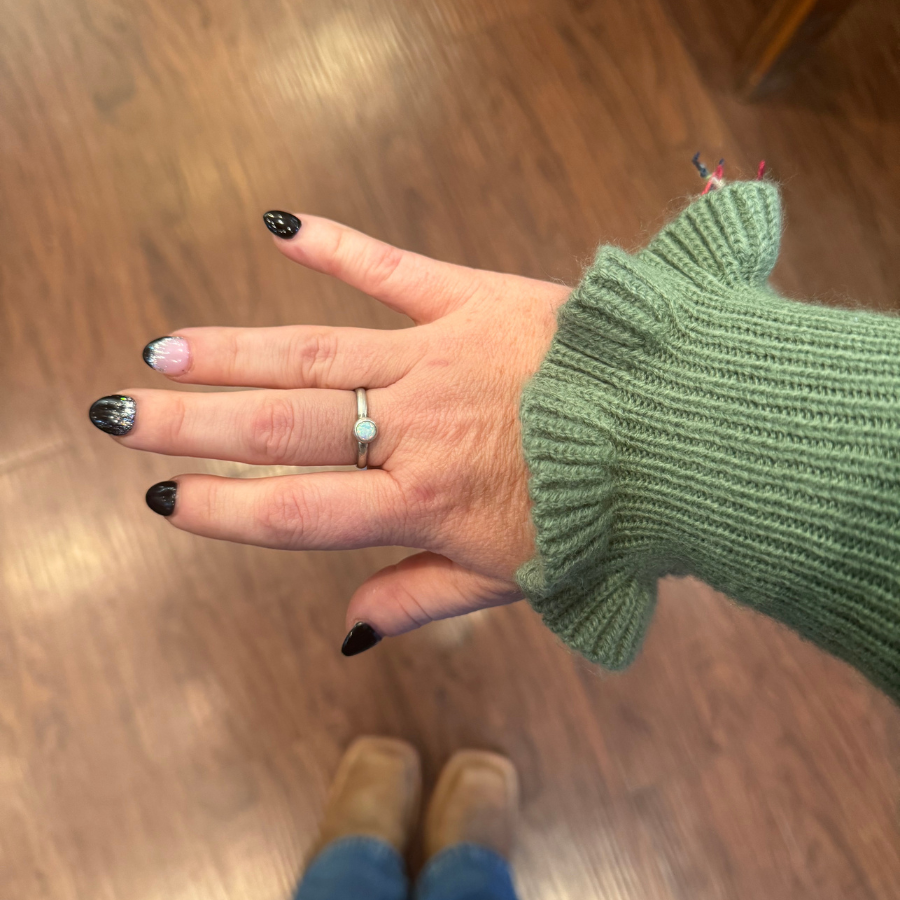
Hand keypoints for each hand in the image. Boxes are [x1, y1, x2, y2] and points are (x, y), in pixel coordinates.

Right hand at [96, 214, 568, 643]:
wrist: (682, 435)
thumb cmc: (602, 516)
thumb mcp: (512, 581)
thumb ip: (421, 601)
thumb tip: (347, 635)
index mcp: (425, 505)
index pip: (293, 511)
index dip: (220, 507)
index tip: (165, 498)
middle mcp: (416, 431)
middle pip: (279, 427)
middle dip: (188, 423)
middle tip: (119, 413)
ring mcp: (440, 360)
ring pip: (313, 354)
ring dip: (231, 350)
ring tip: (166, 349)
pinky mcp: (473, 301)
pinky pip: (391, 270)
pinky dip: (334, 245)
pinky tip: (277, 226)